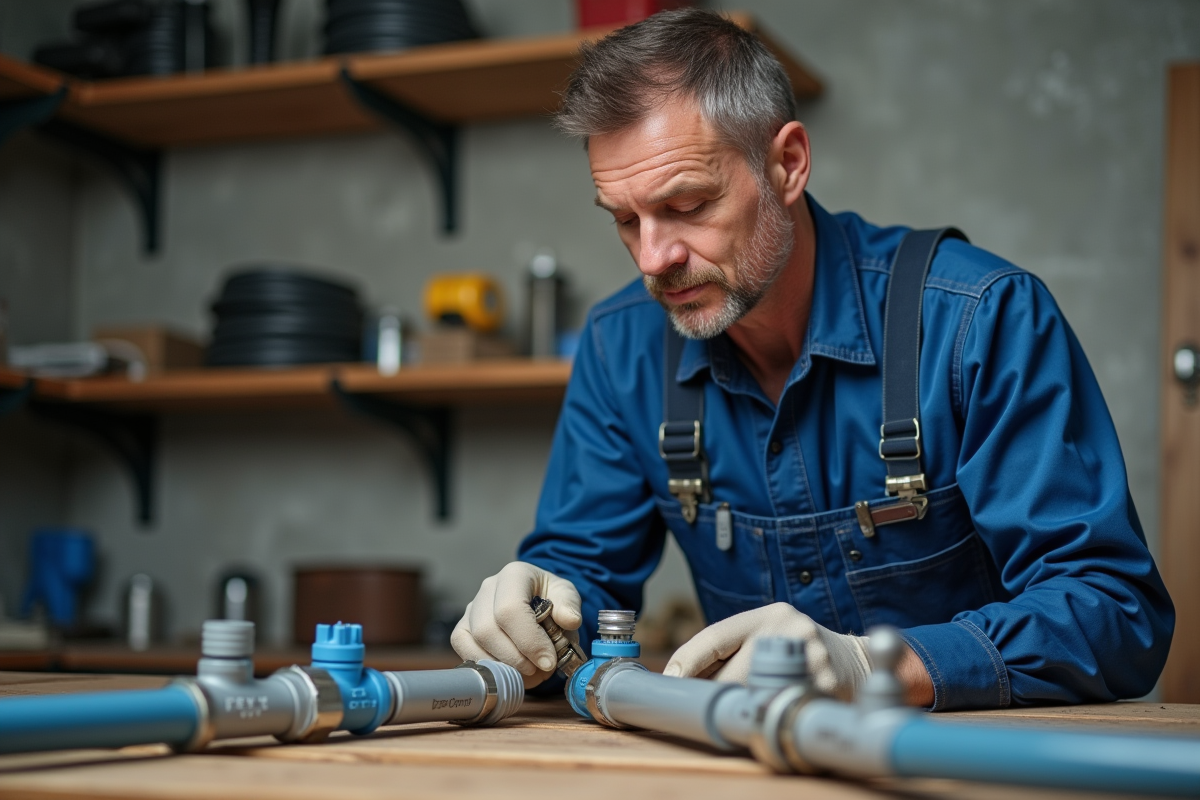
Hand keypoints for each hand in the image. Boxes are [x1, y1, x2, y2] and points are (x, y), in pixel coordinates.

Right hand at [450, 562, 581, 688]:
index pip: (510, 609)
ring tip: (529, 671)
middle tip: (540, 669)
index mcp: (514, 575)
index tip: (548, 661)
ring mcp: (472, 607)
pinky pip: (463, 648)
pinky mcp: (463, 626)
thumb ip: (569, 606)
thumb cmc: (551, 598)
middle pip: (488, 629)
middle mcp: (488, 588)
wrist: (537, 600)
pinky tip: (509, 671)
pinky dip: (486, 665)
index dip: (528, 641)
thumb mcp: (566, 595)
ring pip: (475, 641)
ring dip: (503, 665)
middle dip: (516, 658)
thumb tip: (570, 620)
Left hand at [663, 602, 870, 700]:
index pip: (715, 637)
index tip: (669, 679)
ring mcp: (810, 656)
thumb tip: (681, 678)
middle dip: (714, 695)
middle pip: (732, 673)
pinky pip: (783, 709)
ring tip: (744, 713)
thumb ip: (732, 651)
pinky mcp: (827, 685)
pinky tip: (773, 717)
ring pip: (755, 695)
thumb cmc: (797, 650)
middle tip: (702, 708)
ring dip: (743, 709)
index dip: (687, 660)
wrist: (855, 660)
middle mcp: (790, 628)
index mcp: (769, 615)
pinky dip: (772, 717)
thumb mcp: (768, 635)